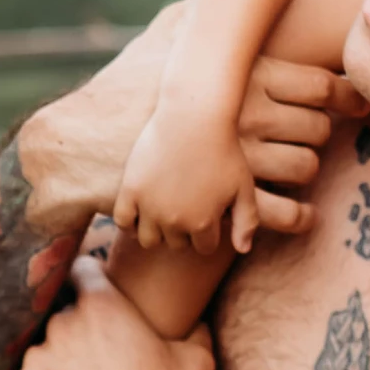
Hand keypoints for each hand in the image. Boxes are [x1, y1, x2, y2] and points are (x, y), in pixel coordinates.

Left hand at [0, 271, 214, 369]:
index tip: (87, 297)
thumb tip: (198, 318)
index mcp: (103, 307)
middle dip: (74, 340)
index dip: (85, 283)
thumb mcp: (196, 363)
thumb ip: (193, 330)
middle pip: (59, 321)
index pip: (81, 271)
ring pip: (39, 359)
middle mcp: (63, 325)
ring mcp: (35, 361)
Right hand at [17, 6, 348, 244]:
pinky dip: (300, 216)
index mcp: (239, 75)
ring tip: (294, 164)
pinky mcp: (221, 200)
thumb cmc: (123, 90)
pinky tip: (302, 213)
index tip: (357, 99)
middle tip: (314, 132)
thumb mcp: (161, 41)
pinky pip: (283, 212)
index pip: (318, 83)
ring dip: (307, 168)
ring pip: (305, 167)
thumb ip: (198, 18)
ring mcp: (235, 159)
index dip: (347, 93)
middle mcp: (244, 115)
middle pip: (319, 127)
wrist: (82, 146)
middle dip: (323, 132)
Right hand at [114, 93, 256, 256]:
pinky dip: (129, 222)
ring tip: (165, 212)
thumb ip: (248, 222)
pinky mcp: (130, 190)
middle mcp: (175, 221)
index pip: (203, 248)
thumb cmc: (224, 151)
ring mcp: (149, 207)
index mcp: (204, 223)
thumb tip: (243, 250)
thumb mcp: (244, 187)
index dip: (208, 232)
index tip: (208, 214)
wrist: (193, 118)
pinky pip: (122, 222)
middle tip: (187, 207)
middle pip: (176, 245)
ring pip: (148, 240)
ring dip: (157, 232)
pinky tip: (141, 209)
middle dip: (183, 232)